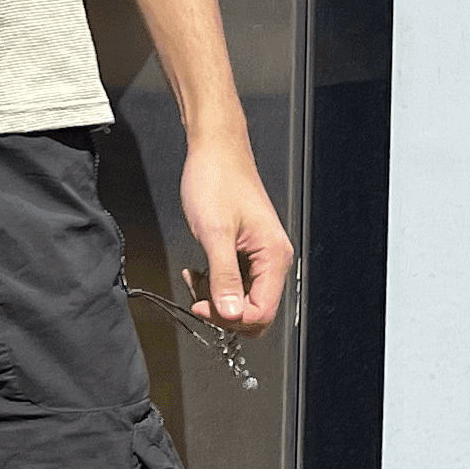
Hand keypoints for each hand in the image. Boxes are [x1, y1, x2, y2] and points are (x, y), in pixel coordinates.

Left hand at [180, 128, 291, 336]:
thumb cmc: (217, 180)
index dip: (231, 318)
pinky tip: (199, 272)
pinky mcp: (246, 253)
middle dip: (224, 312)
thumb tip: (230, 314)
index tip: (203, 306)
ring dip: (216, 298)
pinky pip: (234, 284)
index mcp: (274, 256)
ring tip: (195, 279)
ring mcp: (260, 257)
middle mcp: (273, 260)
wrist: (214, 150)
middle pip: (255, 311)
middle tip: (198, 297)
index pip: (262, 312)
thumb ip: (224, 277)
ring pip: (242, 300)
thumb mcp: (215, 233)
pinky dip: (214, 284)